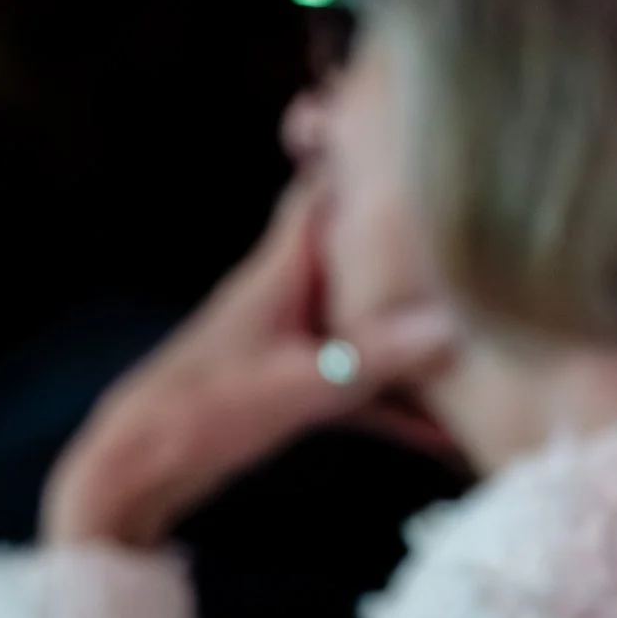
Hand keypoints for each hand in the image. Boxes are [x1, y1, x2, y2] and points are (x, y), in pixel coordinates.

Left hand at [41, 181, 458, 547]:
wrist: (138, 468)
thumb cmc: (206, 409)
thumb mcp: (300, 383)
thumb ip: (376, 356)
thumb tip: (453, 328)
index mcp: (281, 274)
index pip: (321, 197)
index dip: (359, 165)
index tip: (414, 149)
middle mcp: (289, 297)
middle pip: (355, 256)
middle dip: (407, 248)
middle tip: (474, 239)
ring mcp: (290, 342)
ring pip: (362, 321)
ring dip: (408, 329)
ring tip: (478, 329)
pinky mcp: (290, 386)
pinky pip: (356, 381)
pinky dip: (393, 399)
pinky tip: (442, 433)